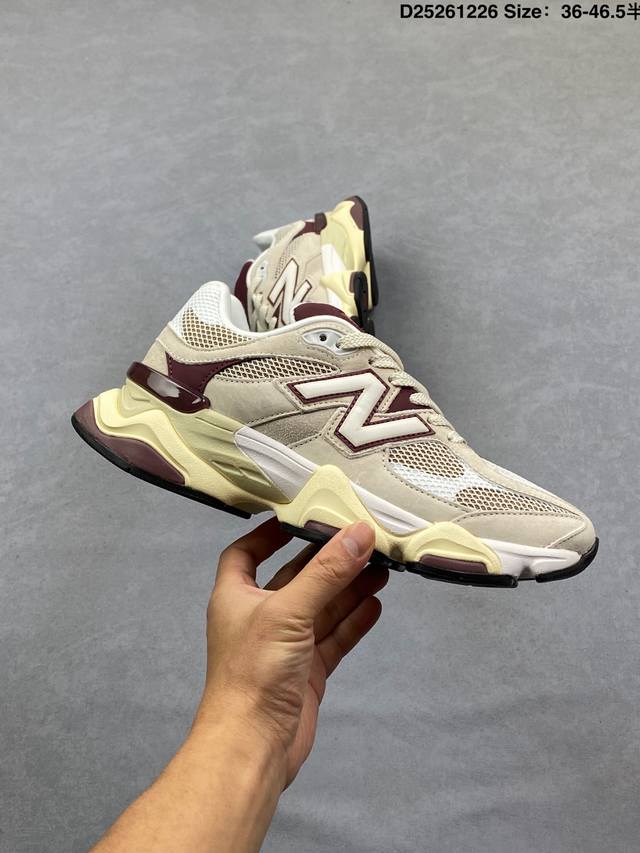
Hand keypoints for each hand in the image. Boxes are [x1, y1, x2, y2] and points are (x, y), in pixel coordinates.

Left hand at [195, 516, 387, 787]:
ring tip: (382, 566)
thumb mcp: (289, 611)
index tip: (300, 518)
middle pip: (296, 578)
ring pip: (321, 607)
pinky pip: (334, 637)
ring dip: (349, 588)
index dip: (268, 534)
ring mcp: (285, 645)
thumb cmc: (253, 673)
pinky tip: (375, 604)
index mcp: (236, 596)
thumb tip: (358, 533)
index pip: (246, 553)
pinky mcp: (307, 671)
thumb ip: (326, 572)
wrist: (252, 747)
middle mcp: (260, 617)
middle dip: (328, 560)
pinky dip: (354, 621)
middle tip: (363, 541)